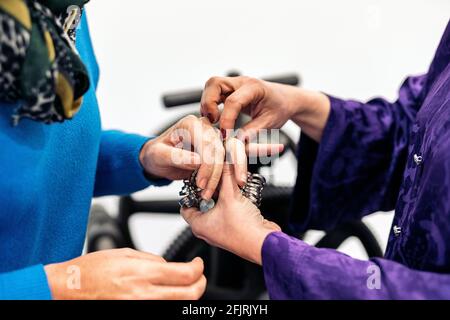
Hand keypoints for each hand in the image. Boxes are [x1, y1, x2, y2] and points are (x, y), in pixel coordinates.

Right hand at [44, 249, 205, 299]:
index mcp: (143, 274)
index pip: (186, 274)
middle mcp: (144, 295)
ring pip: (178, 304)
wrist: (71, 288)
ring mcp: (141, 308)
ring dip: (185, 293)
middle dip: (200, 284)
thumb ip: (152, 260)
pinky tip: (162, 291)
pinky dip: (167, 300)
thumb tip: (169, 266)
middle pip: (190, 295)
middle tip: (198, 276)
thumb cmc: (92, 270)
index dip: (198, 269)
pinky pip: (161, 308)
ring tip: (179, 283)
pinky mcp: (135, 313)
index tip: (197, 264)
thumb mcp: (126, 254)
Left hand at [141, 115, 282, 197]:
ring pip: (235, 150)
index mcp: (191, 124)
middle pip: (222, 149)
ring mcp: (217, 135)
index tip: (201, 185)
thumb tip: (195, 160)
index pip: (206, 145)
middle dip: (219, 174)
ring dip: (239, 168)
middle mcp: (206, 126)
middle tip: (213, 194)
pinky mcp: (223, 145)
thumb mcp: (159, 156)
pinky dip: (260, 149)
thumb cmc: (156, 155)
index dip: (205, 166)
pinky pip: (242, 148)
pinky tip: (277, 148)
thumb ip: (176, 156)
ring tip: (242, 183)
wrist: (158, 156)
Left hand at [181, 162, 280, 264]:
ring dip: (224, 194)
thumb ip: (226, 177)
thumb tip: (224, 163)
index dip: (190, 190)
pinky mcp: (235, 227)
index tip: (196, 179)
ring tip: (228, 182)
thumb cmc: (243, 229)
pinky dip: (233, 201)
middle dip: (210, 188)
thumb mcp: (231, 197)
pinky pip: (229, 210)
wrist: (263, 243)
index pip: (186, 205)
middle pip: (204, 203)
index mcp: (199, 225)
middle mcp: (208, 229)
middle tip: (214, 176)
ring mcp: (222, 229)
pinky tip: (240, 192)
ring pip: (218, 205)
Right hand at [201, 76, 329, 141]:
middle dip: (209, 103)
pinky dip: (210, 105)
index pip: (233, 101)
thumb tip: (235, 143)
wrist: (285, 99)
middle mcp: (241, 82)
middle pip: (215, 84)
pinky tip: (215, 119)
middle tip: (212, 122)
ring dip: (207, 104)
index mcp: (254, 87)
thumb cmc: (280, 109)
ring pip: (211, 86)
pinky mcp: (229, 90)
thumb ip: (252, 131)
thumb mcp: (270, 123)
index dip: (226, 120)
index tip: (225, 136)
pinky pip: (213, 93)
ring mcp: (233, 84)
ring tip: (213, 121)